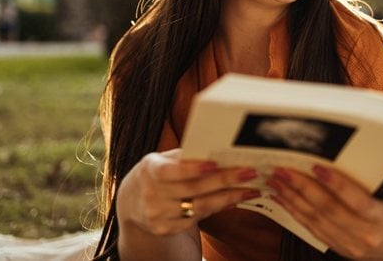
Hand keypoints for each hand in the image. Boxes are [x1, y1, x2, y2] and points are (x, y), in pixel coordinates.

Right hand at [116, 148, 260, 236]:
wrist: (131, 201)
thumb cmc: (155, 173)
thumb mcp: (161, 160)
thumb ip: (184, 157)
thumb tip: (218, 153)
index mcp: (150, 171)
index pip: (171, 171)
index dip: (192, 168)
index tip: (215, 163)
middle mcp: (152, 195)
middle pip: (193, 190)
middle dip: (224, 181)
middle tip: (249, 173)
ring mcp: (159, 215)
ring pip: (199, 207)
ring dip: (228, 198)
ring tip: (250, 189)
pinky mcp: (166, 229)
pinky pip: (197, 218)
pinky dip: (217, 208)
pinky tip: (233, 200)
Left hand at [266, 162, 382, 259]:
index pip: (357, 203)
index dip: (337, 186)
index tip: (318, 167)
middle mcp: (363, 236)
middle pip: (329, 210)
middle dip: (303, 188)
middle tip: (283, 166)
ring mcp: (346, 243)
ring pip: (314, 219)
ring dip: (291, 197)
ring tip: (275, 176)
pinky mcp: (333, 245)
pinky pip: (308, 227)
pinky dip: (291, 209)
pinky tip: (279, 193)